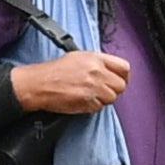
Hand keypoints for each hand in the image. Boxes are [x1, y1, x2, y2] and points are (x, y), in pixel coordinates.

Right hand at [10, 49, 131, 116]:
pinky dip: (93, 106)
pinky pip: (99, 107)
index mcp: (96, 59)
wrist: (40, 83)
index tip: (119, 80)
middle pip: (121, 85)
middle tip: (103, 90)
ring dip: (103, 99)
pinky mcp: (88, 102)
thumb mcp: (79, 57)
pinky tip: (83, 100)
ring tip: (90, 95)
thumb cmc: (55, 71)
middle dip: (114, 89)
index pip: (124, 67)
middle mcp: (97, 72)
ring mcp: (93, 88)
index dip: (123, 76)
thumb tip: (111, 70)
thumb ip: (98, 62)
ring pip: (112, 98)